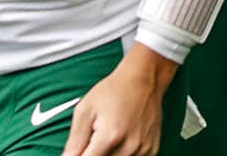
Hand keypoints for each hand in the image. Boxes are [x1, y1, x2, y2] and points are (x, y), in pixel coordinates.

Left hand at [60, 47, 174, 155]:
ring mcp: (143, 149)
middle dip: (94, 154)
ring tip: (108, 138)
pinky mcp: (152, 150)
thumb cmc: (114, 90)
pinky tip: (120, 142)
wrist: (144, 78)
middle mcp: (129, 146)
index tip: (80, 150)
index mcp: (110, 136)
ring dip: (108, 155)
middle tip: (94, 140)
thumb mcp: (85, 110)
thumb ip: (74, 141)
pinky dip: (123, 154)